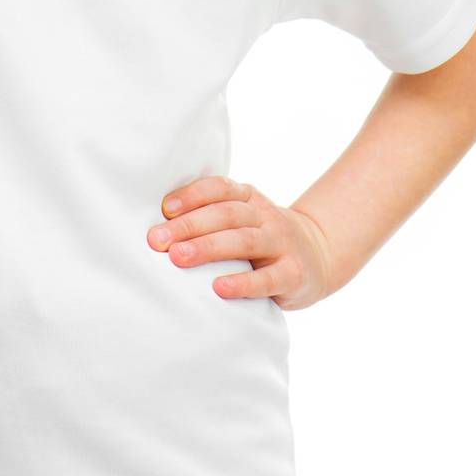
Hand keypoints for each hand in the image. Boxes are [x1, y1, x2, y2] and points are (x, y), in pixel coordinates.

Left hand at [146, 177, 334, 310]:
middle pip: (225, 214)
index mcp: (249, 197)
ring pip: (243, 241)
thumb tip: (158, 226)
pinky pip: (266, 278)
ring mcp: (282, 243)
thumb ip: (211, 216)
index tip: (164, 208)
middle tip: (157, 240)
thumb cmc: (261, 239)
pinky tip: (218, 288)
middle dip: (189, 225)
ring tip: (179, 257)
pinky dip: (242, 283)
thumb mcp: (243, 219)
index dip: (192, 195)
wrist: (318, 256)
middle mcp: (266, 215)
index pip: (219, 188)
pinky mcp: (293, 274)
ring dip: (208, 248)